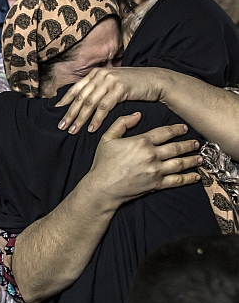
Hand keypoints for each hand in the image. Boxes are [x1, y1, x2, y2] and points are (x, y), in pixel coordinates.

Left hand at [56, 67, 164, 134]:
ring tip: (73, 130)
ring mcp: (110, 81)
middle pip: (80, 98)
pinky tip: (91, 129)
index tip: (56, 114)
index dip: (65, 102)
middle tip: (61, 126)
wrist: (154, 80)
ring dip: (80, 119)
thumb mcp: (111, 83)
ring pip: (90, 103)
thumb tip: (81, 101)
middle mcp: (100, 75)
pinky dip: (96, 119)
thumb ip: (97, 88)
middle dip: (69, 113)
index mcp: (95, 73)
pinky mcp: (120, 88)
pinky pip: (104, 107)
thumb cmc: (132, 84)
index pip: (76, 89)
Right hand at [85, 113, 201, 204]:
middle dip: (188, 144)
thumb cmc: (103, 163)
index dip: (176, 129)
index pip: (165, 132)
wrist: (103, 187)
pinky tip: (196, 176)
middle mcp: (152, 155)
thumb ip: (122, 123)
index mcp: (141, 142)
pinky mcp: (156, 184)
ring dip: (192, 159)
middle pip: (176, 147)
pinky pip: (177, 180)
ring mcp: (156, 170)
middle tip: (196, 143)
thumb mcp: (107, 138)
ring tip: (200, 157)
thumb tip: (137, 115)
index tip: (184, 128)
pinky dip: (188, 178)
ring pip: (180, 163)